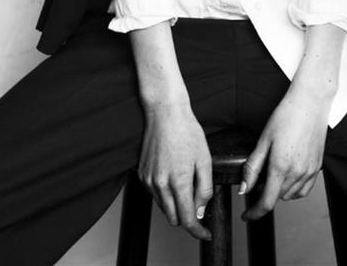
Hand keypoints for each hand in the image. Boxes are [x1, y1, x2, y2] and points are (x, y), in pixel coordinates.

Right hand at [138, 101, 212, 240]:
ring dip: (176, 204)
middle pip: (174, 218)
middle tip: (198, 201)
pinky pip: (155, 195)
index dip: (198, 231)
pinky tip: (173, 175)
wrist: (165, 112)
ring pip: (164, 207)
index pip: (187, 220)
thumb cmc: (187, 131)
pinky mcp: (141, 174)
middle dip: (187, 216)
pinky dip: (165, 193)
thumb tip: (200, 210)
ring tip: (186, 180)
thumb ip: (204, 189)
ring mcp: (148, 180)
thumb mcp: (204, 159)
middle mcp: (159, 184)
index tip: (205, 233)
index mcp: (178, 182)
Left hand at [240, 84, 331, 219]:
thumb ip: (253, 167)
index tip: (247, 216)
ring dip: (279, 190)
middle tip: (259, 175)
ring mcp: (310, 171)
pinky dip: (293, 189)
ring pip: (290, 195)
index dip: (255, 213)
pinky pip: (304, 189)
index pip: (267, 203)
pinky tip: (288, 175)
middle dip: (265, 192)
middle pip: (277, 197)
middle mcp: (297, 173)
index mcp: (281, 166)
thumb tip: (244, 189)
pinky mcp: (317, 167)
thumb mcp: (264, 139)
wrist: (310, 102)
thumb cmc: (286, 115)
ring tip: (273, 169)